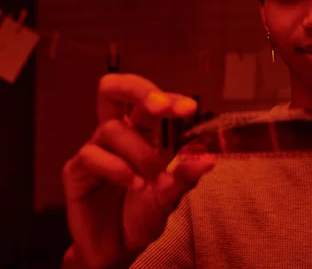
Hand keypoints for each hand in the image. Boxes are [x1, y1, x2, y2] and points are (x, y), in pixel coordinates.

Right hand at [62, 74, 214, 268]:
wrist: (119, 248)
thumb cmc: (143, 214)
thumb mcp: (171, 196)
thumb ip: (186, 177)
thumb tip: (209, 159)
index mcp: (143, 133)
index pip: (150, 102)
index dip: (168, 98)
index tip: (189, 108)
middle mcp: (118, 135)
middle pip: (113, 90)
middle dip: (138, 90)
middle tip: (161, 107)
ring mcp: (95, 150)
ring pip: (112, 128)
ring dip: (138, 151)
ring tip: (152, 176)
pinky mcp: (76, 171)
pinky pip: (92, 155)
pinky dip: (118, 168)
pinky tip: (134, 184)